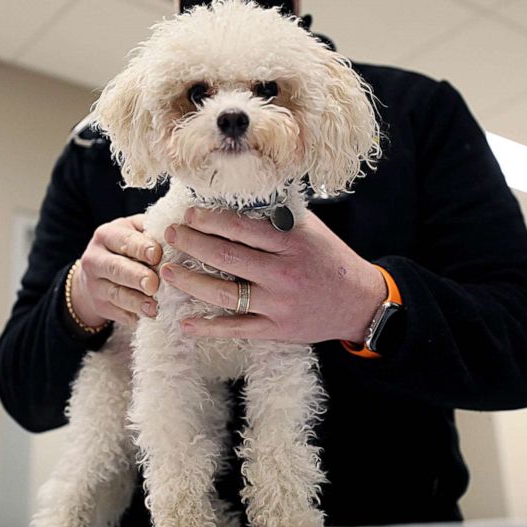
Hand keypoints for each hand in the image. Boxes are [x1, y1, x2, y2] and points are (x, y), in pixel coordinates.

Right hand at [72, 214, 161, 326]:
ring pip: (116, 294)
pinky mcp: (101, 307)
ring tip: (154, 308)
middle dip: (136, 276)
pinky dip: (135, 316)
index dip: (141, 248)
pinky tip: (149, 318)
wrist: (98, 273)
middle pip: (116, 268)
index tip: (157, 255)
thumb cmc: (128, 247)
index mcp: (107, 235)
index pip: (124, 240)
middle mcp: (96, 259)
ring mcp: (95, 286)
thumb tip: (180, 236)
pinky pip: (118, 313)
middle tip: (153, 284)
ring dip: (137, 302)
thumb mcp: (135, 232)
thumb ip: (152, 231)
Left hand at [160, 207, 386, 343]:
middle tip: (171, 235)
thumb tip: (241, 195)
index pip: (241, 227)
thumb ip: (278, 217)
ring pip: (224, 294)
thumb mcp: (311, 230)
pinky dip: (208, 328)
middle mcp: (282, 273)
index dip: (210, 219)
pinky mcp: (277, 330)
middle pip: (226, 257)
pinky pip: (236, 329)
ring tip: (167, 272)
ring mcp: (278, 304)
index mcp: (291, 243)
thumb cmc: (331, 259)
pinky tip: (184, 323)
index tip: (189, 214)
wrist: (360, 302)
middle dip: (192, 244)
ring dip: (190, 283)